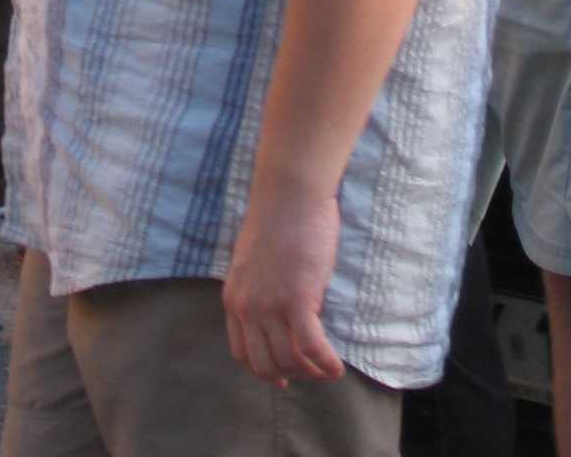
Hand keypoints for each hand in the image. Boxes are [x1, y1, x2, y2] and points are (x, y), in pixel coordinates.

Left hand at [222, 186, 344, 385]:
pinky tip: (337, 368)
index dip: (262, 371)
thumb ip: (259, 287)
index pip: (242, 352)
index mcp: (234, 296)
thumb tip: (280, 309)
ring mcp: (270, 306)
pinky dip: (326, 364)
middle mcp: (247, 307)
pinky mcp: (297, 300)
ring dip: (311, 372)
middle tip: (310, 373)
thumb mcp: (253, 259)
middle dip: (290, 375)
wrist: (288, 192)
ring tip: (327, 370)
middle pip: (265, 364)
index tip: (280, 377)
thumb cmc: (278, 217)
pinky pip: (312, 348)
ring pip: (289, 360)